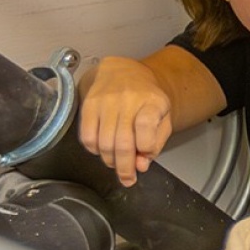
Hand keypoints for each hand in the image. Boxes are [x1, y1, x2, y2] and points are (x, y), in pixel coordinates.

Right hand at [77, 56, 174, 186]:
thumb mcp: (162, 116)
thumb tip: (141, 165)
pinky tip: (102, 149)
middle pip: (123, 142)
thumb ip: (156, 143)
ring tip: (116, 163)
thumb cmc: (145, 98)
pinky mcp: (88, 104)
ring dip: (110, 161)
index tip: (144, 156)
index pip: (147, 125)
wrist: (122, 70)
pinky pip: (87, 137)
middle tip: (128, 179)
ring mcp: (106, 101)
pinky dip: (94, 150)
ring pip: (104, 143)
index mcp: (152, 101)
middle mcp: (128, 99)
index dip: (145, 146)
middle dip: (125, 167)